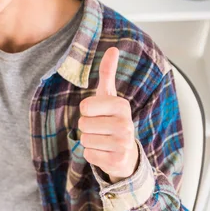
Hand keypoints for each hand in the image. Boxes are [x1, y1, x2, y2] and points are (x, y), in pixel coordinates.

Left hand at [79, 47, 138, 183]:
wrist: (127, 153)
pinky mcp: (117, 162)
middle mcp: (126, 124)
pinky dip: (92, 154)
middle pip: (83, 123)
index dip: (87, 111)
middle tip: (101, 128)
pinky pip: (88, 154)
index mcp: (121, 106)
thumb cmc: (112, 119)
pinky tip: (105, 152)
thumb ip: (108, 73)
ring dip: (90, 140)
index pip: (85, 106)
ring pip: (84, 139)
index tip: (98, 112)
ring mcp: (123, 144)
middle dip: (87, 126)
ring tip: (103, 140)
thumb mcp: (109, 96)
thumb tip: (113, 48)